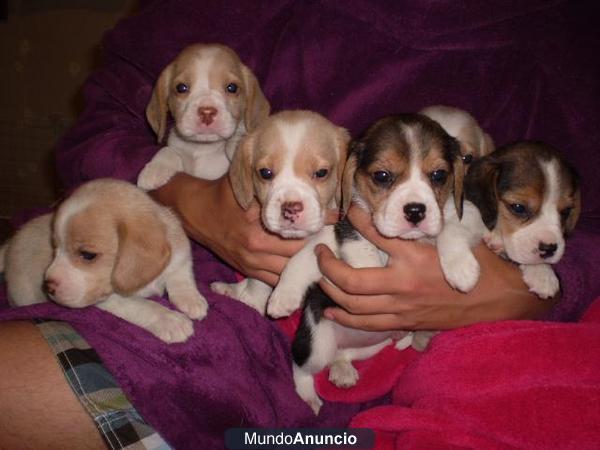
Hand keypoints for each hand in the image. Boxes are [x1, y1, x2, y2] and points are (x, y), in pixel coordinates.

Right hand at [151, 173, 337, 285]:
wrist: (195, 213)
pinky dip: (292, 276)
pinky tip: (305, 269)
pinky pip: (276, 280)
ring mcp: (252, 264)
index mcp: (258, 230)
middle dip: (318, 245)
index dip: (320, 225)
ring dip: (307, 263)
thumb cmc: (223, 195)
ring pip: (290, 271)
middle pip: (299, 254)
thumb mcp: (247, 187)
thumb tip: (304, 189)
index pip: (298, 232)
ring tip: (324, 253)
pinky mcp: (248, 271)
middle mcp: (256, 251)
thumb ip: (272, 191)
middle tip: (335, 235)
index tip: (335, 217)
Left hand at [315, 205, 555, 330]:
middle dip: (326, 264)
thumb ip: (426, 224)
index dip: (357, 218)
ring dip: (330, 289)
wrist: (502, 301)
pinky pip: (366, 325)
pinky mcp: (405, 323)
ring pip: (352, 304)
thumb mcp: (456, 236)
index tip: (349, 209)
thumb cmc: (482, 264)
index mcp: (417, 256)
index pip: (375, 233)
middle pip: (350, 278)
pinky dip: (344, 317)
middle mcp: (403, 283)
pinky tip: (331, 308)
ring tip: (321, 275)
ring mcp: (402, 307)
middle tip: (319, 251)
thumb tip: (403, 208)